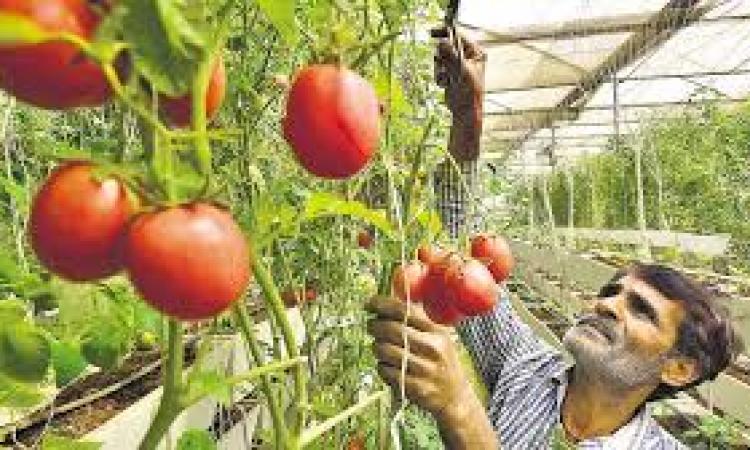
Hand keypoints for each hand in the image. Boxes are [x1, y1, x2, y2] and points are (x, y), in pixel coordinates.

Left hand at [366, 296, 474, 421]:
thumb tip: (392, 290)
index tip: (369, 303)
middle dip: (375, 325)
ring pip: (384, 350)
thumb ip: (416, 316)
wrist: (454, 395)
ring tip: (380, 347)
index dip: (383, 304)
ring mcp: (424, 369)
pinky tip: (389, 366)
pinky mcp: (415, 388)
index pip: (405, 311)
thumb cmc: (440, 359)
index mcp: (437, 331)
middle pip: (391, 329)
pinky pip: (386, 371)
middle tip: (371, 325)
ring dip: (376, 347)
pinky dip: (382, 367)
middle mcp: (432, 349)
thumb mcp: (436, 335)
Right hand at [433, 29, 485, 128]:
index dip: (446, 33)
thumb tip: (441, 42)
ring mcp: (457, 65)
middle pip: (447, 46)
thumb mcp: (461, 70)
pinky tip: (446, 84)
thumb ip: (451, 55)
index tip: (432, 33)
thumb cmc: (469, 91)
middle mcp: (467, 57)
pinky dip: (439, 76)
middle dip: (442, 57)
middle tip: (445, 67)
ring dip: (440, 68)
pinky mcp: (450, 73)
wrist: (464, 110)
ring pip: (440, 58)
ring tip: (448, 79)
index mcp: (476, 53)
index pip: (459, 36)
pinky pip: (438, 68)